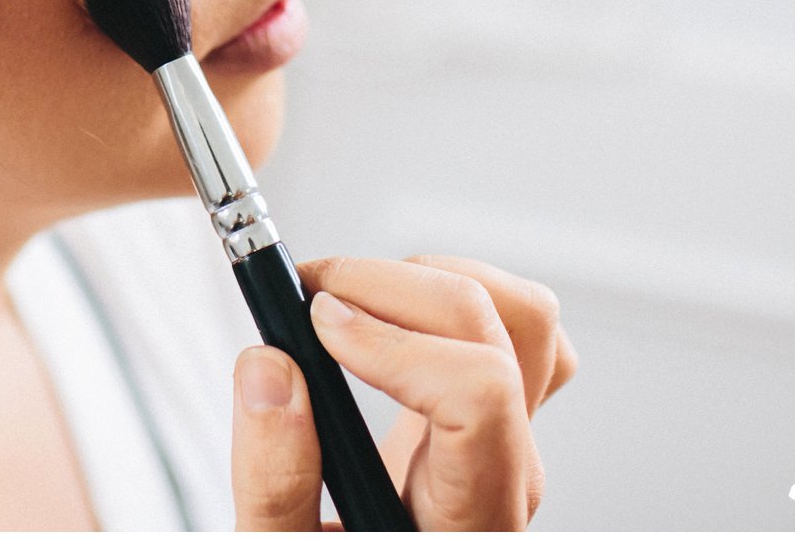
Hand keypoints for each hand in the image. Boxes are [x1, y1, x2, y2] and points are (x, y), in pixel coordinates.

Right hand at [230, 254, 577, 530]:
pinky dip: (450, 292)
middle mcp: (511, 469)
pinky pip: (515, 326)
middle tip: (308, 290)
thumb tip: (270, 368)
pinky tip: (388, 311)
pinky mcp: (498, 408)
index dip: (394, 341)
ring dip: (432, 279)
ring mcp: (514, 435)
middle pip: (498, 330)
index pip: (477, 393)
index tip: (317, 324)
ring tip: (351, 297)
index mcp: (471, 515)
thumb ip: (275, 483)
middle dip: (393, 285)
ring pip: (525, 316)